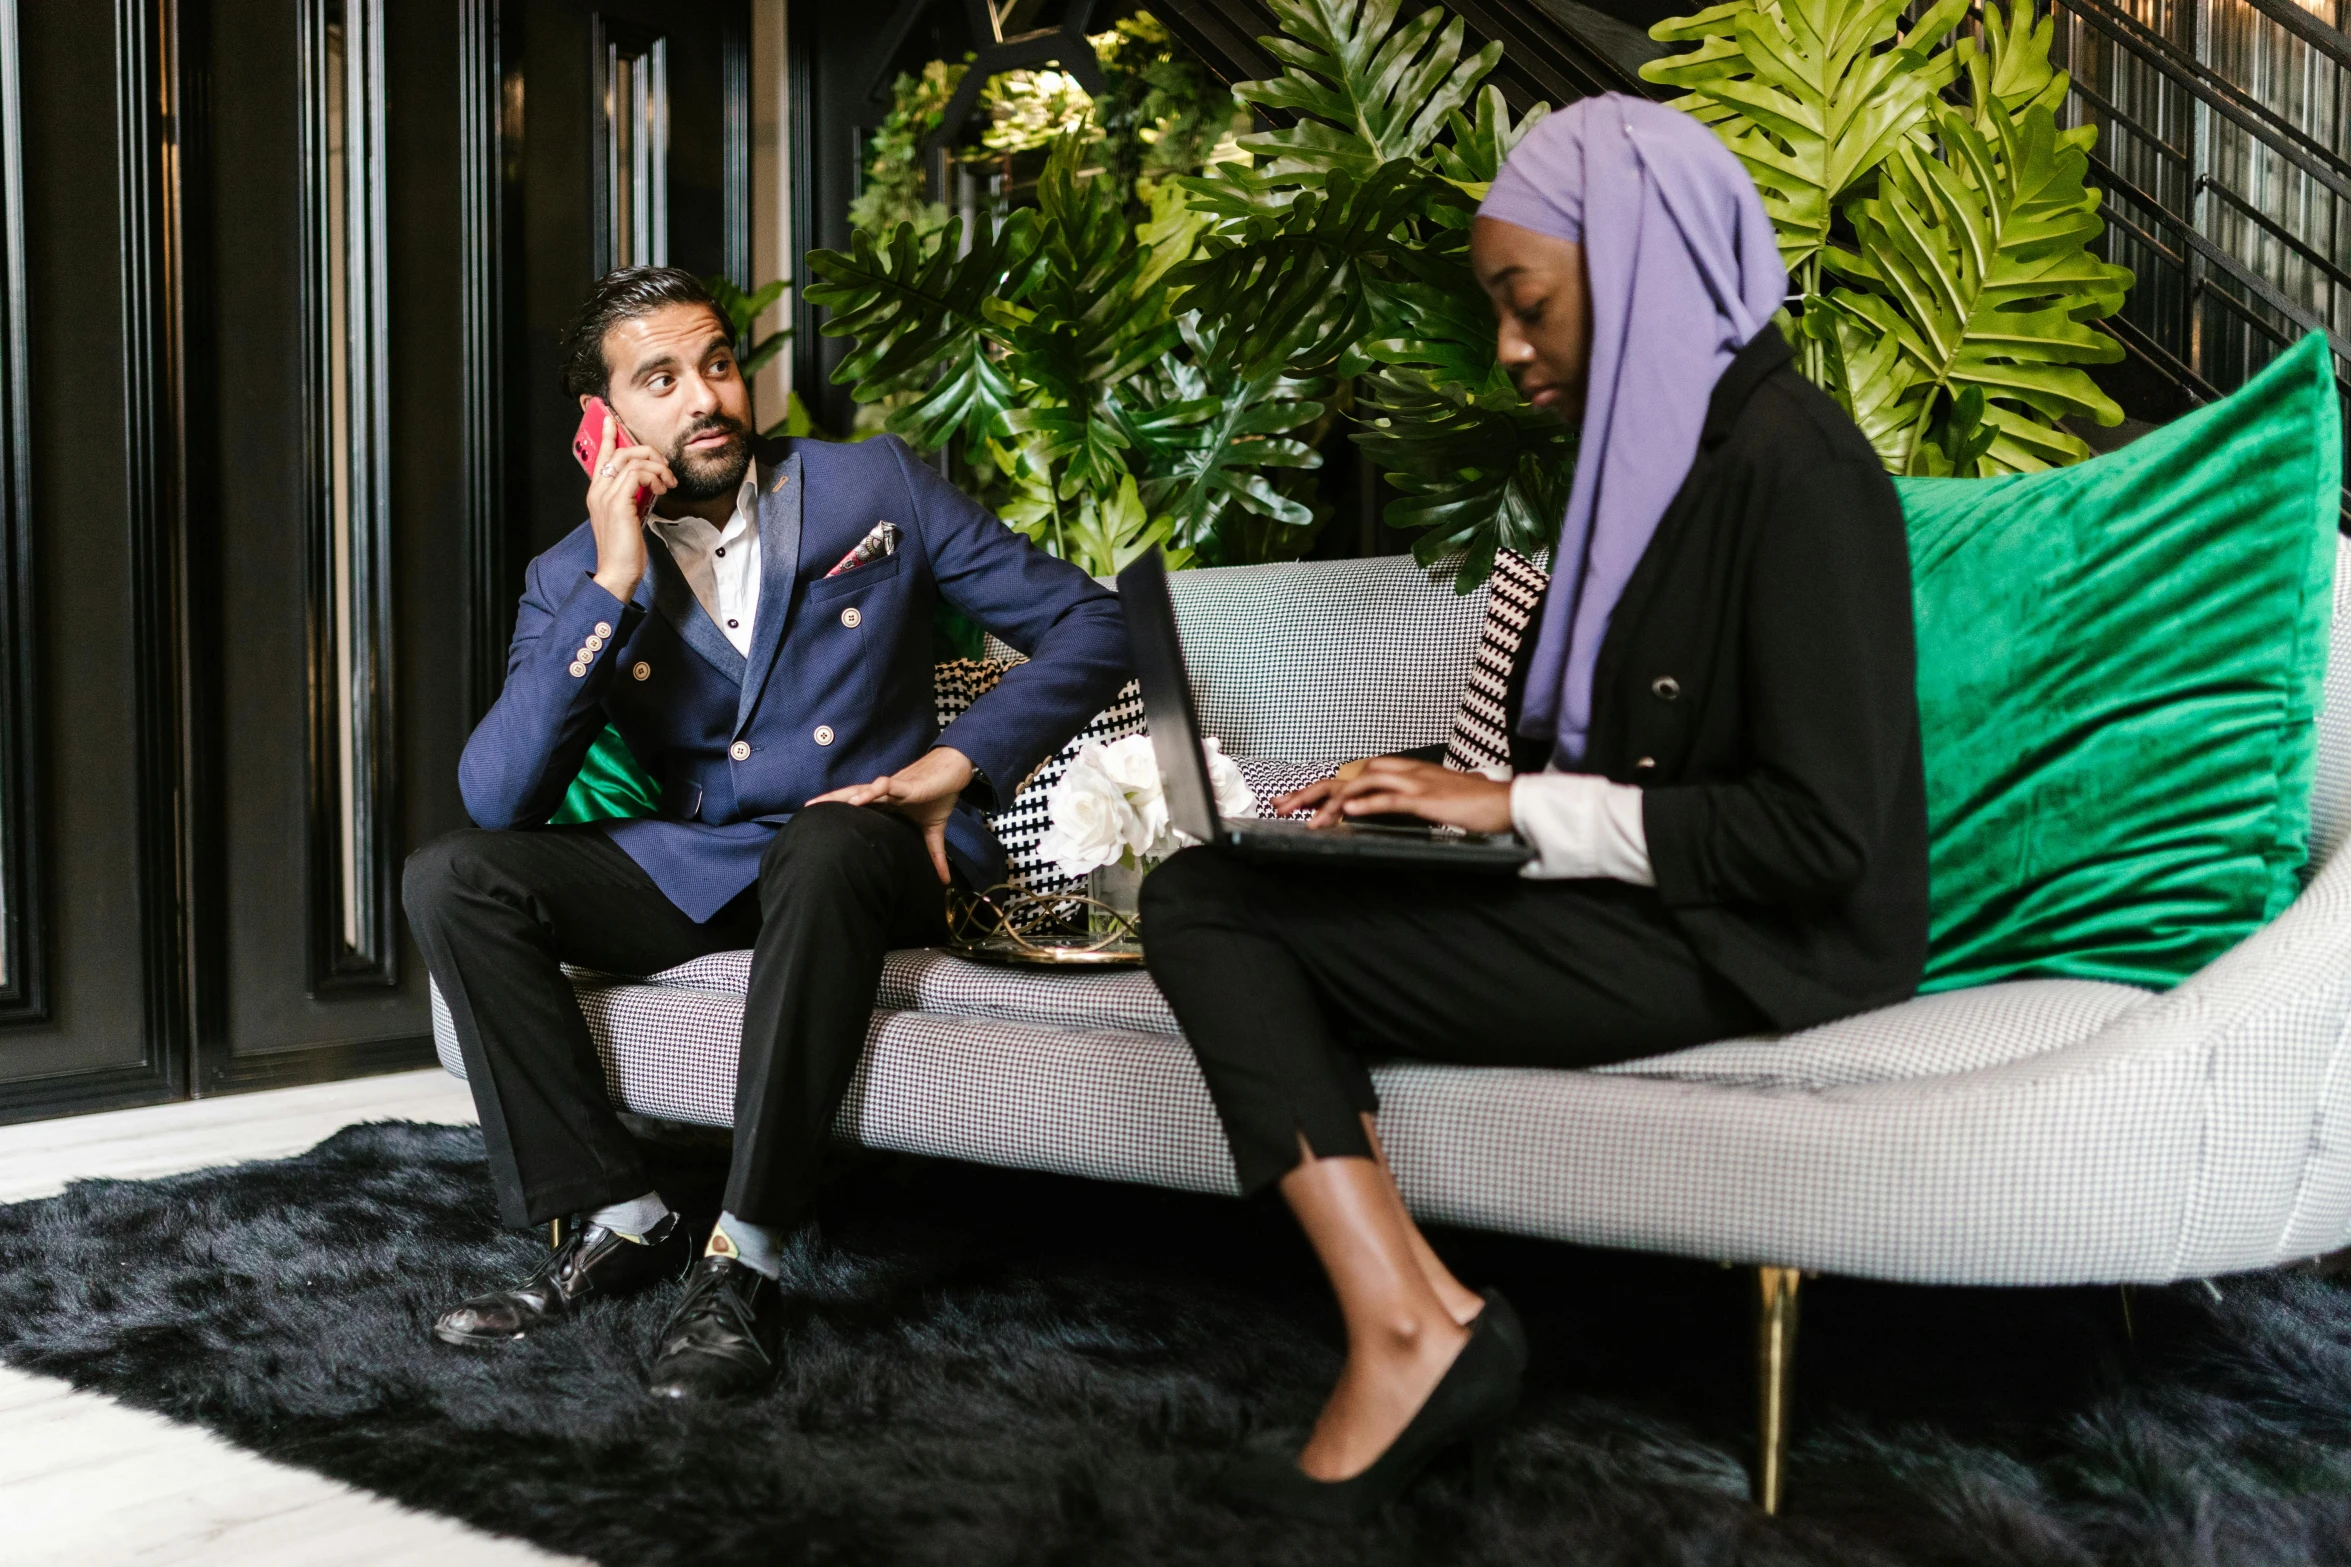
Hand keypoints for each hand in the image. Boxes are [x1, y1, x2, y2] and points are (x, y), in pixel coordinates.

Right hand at [584, 405, 674, 601]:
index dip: (608, 435)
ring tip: (667, 483)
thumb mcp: (630, 517)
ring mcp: (605, 496)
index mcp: (598, 493)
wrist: (618, 572)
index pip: (602, 456)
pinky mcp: (618, 503)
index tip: (612, 419)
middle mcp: (598, 490)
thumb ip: (632, 498)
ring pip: (632, 460)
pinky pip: (636, 474)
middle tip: (666, 468)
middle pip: (622, 452)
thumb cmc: (626, 550)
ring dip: (656, 467)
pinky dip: (653, 476)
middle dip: (648, 453)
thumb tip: (648, 484)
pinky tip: (661, 489)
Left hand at [807, 746, 977, 883]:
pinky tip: (859, 798)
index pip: (858, 807)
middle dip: (831, 801)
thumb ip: (934, 854)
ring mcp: (893, 788)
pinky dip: (871, 791)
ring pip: (862, 789)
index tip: (821, 822)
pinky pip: (885, 786)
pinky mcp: (905, 785)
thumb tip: (944, 880)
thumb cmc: (940, 795)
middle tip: (807, 809)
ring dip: (844, 797)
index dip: (840, 812)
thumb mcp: (934, 830)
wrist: (956, 772)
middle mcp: (885, 794)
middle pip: (852, 796)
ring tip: (823, 804)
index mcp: (888, 803)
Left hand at [1274, 756, 1513, 834]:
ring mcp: (1415, 782)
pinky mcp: (1428, 798)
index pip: (1352, 776)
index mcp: (1402, 771)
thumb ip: (1410, 799)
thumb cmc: (1473, 803)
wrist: (1506, 802)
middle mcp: (1404, 771)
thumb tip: (1390, 806)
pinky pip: (1392, 798)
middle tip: (1283, 806)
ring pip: (1363, 785)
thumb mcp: (1433, 798)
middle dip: (1312, 791)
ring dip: (1334, 803)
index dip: (1320, 787)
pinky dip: (1368, 804)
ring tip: (1311, 820)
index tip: (1293, 802)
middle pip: (1347, 776)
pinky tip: (1350, 812)